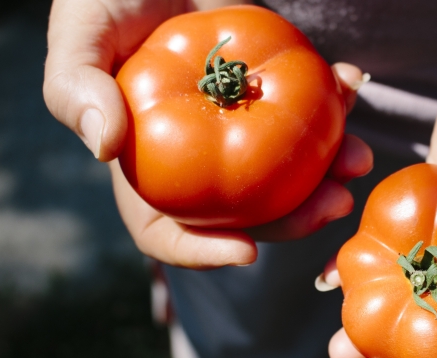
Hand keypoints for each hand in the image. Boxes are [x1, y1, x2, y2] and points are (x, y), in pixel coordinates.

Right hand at [43, 0, 372, 267]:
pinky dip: (336, 103)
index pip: (168, 231)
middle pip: (248, 212)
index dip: (204, 253)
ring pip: (288, 171)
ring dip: (330, 170)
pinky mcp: (271, 93)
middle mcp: (201, 160)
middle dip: (296, 219)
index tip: (246, 252)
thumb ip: (77, 90)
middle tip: (335, 204)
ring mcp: (241, 128)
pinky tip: (350, 84)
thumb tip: (104, 147)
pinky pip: (308, 111)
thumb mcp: (79, 38)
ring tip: (359, 157)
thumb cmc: (107, 0)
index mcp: (149, 168)